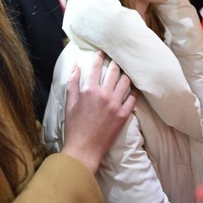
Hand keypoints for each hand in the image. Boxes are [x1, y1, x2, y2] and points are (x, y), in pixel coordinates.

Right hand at [60, 51, 135, 173]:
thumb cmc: (74, 127)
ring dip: (126, 75)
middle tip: (117, 59)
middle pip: (114, 71)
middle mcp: (104, 94)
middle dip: (115, 63)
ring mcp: (116, 104)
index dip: (99, 57)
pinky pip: (133, 98)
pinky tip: (133, 88)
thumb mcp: (69, 103)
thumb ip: (72, 83)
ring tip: (126, 72)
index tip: (102, 52)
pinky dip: (134, 91)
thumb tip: (76, 66)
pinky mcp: (124, 115)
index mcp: (89, 90)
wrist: (84, 149)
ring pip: (125, 82)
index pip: (96, 67)